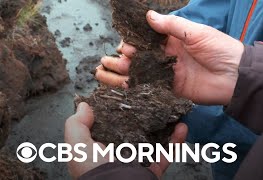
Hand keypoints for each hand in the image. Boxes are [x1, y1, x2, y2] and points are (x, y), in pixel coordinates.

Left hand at [65, 102, 187, 178]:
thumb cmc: (94, 168)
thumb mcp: (77, 145)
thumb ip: (77, 124)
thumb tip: (84, 105)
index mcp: (101, 147)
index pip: (111, 124)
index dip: (120, 110)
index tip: (131, 95)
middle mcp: (120, 153)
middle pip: (137, 130)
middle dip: (147, 115)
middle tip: (156, 101)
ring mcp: (138, 161)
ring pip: (155, 140)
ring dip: (166, 126)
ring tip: (173, 111)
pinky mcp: (153, 169)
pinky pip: (167, 153)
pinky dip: (176, 141)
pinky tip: (182, 127)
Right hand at [96, 11, 243, 104]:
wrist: (236, 76)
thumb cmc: (218, 49)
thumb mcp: (196, 32)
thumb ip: (172, 26)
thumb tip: (148, 16)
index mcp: (171, 41)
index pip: (145, 39)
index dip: (131, 42)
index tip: (123, 46)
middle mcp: (165, 57)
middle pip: (138, 57)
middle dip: (122, 58)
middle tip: (112, 61)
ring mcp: (166, 74)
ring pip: (139, 72)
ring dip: (122, 72)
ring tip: (105, 73)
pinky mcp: (170, 89)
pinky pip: (149, 87)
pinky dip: (134, 86)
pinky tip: (120, 86)